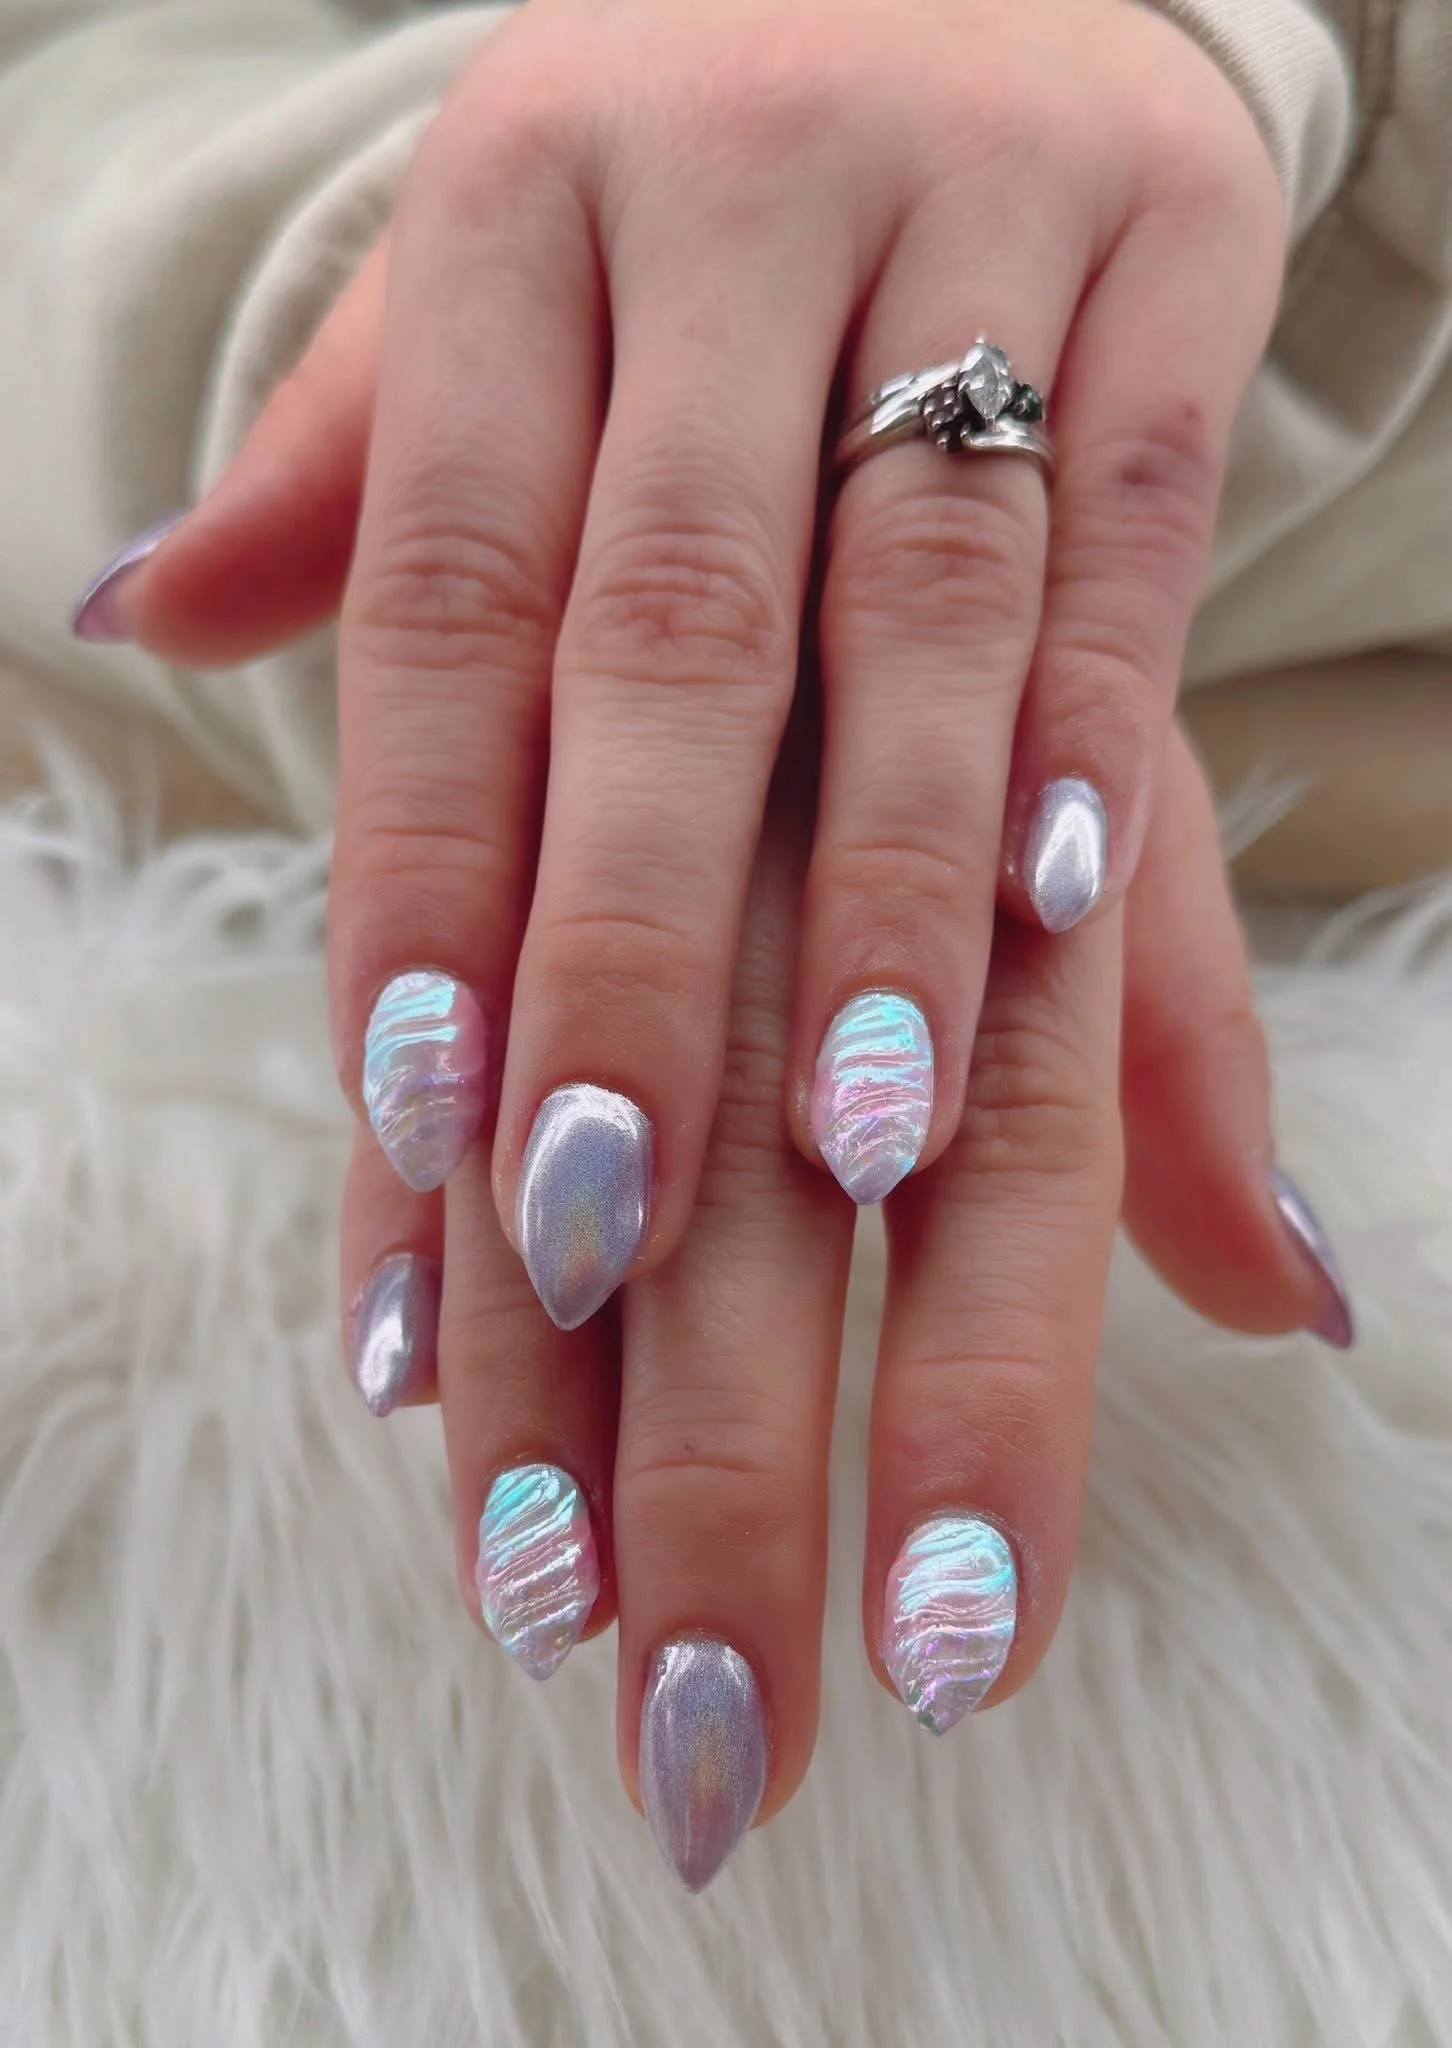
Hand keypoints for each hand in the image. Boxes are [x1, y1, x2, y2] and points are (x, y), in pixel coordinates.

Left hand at [88, 0, 1289, 1314]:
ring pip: (910, 591)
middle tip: (599, 1220)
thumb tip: (134, 614)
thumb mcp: (485, 289)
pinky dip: (1092, 712)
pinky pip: (1134, 504)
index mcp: (510, 222)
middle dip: (629, 943)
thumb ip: (336, 478)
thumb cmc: (677, 200)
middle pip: (663, 627)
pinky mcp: (1174, 240)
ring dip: (879, 887)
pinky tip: (1059, 902)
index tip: (417, 1128)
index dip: (427, 868)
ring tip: (855, 1146)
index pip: (444, 596)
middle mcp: (716, 202)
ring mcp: (961, 201)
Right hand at [338, 717, 1343, 1891]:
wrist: (786, 327)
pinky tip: (397, 1372)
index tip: (957, 1655)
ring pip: (573, 1102)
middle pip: (773, 1183)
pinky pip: (437, 977)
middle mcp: (810, 820)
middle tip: (711, 1741)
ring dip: (551, 1374)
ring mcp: (633, 789)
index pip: (1014, 1152)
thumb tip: (1302, 1301)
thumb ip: (1180, 1039)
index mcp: (997, 831)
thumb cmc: (981, 603)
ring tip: (537, 1609)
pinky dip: (412, 1169)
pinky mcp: (484, 744)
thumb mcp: (1111, 778)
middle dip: (738, 1462)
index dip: (986, 1395)